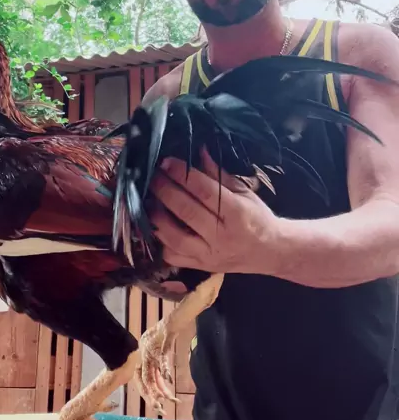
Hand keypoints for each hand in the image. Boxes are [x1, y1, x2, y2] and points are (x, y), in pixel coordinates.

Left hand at [149, 152, 281, 274]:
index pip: (204, 191)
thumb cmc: (257, 218)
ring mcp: (209, 255)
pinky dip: (160, 240)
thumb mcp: (245, 192)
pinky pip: (173, 256)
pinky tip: (155, 225)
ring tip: (149, 200)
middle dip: (165, 190)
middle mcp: (222, 236)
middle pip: (186, 211)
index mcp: (237, 213)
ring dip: (157, 216)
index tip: (167, 162)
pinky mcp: (200, 267)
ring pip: (174, 237)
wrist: (270, 252)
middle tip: (152, 176)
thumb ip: (219, 174)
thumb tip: (198, 151)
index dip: (183, 175)